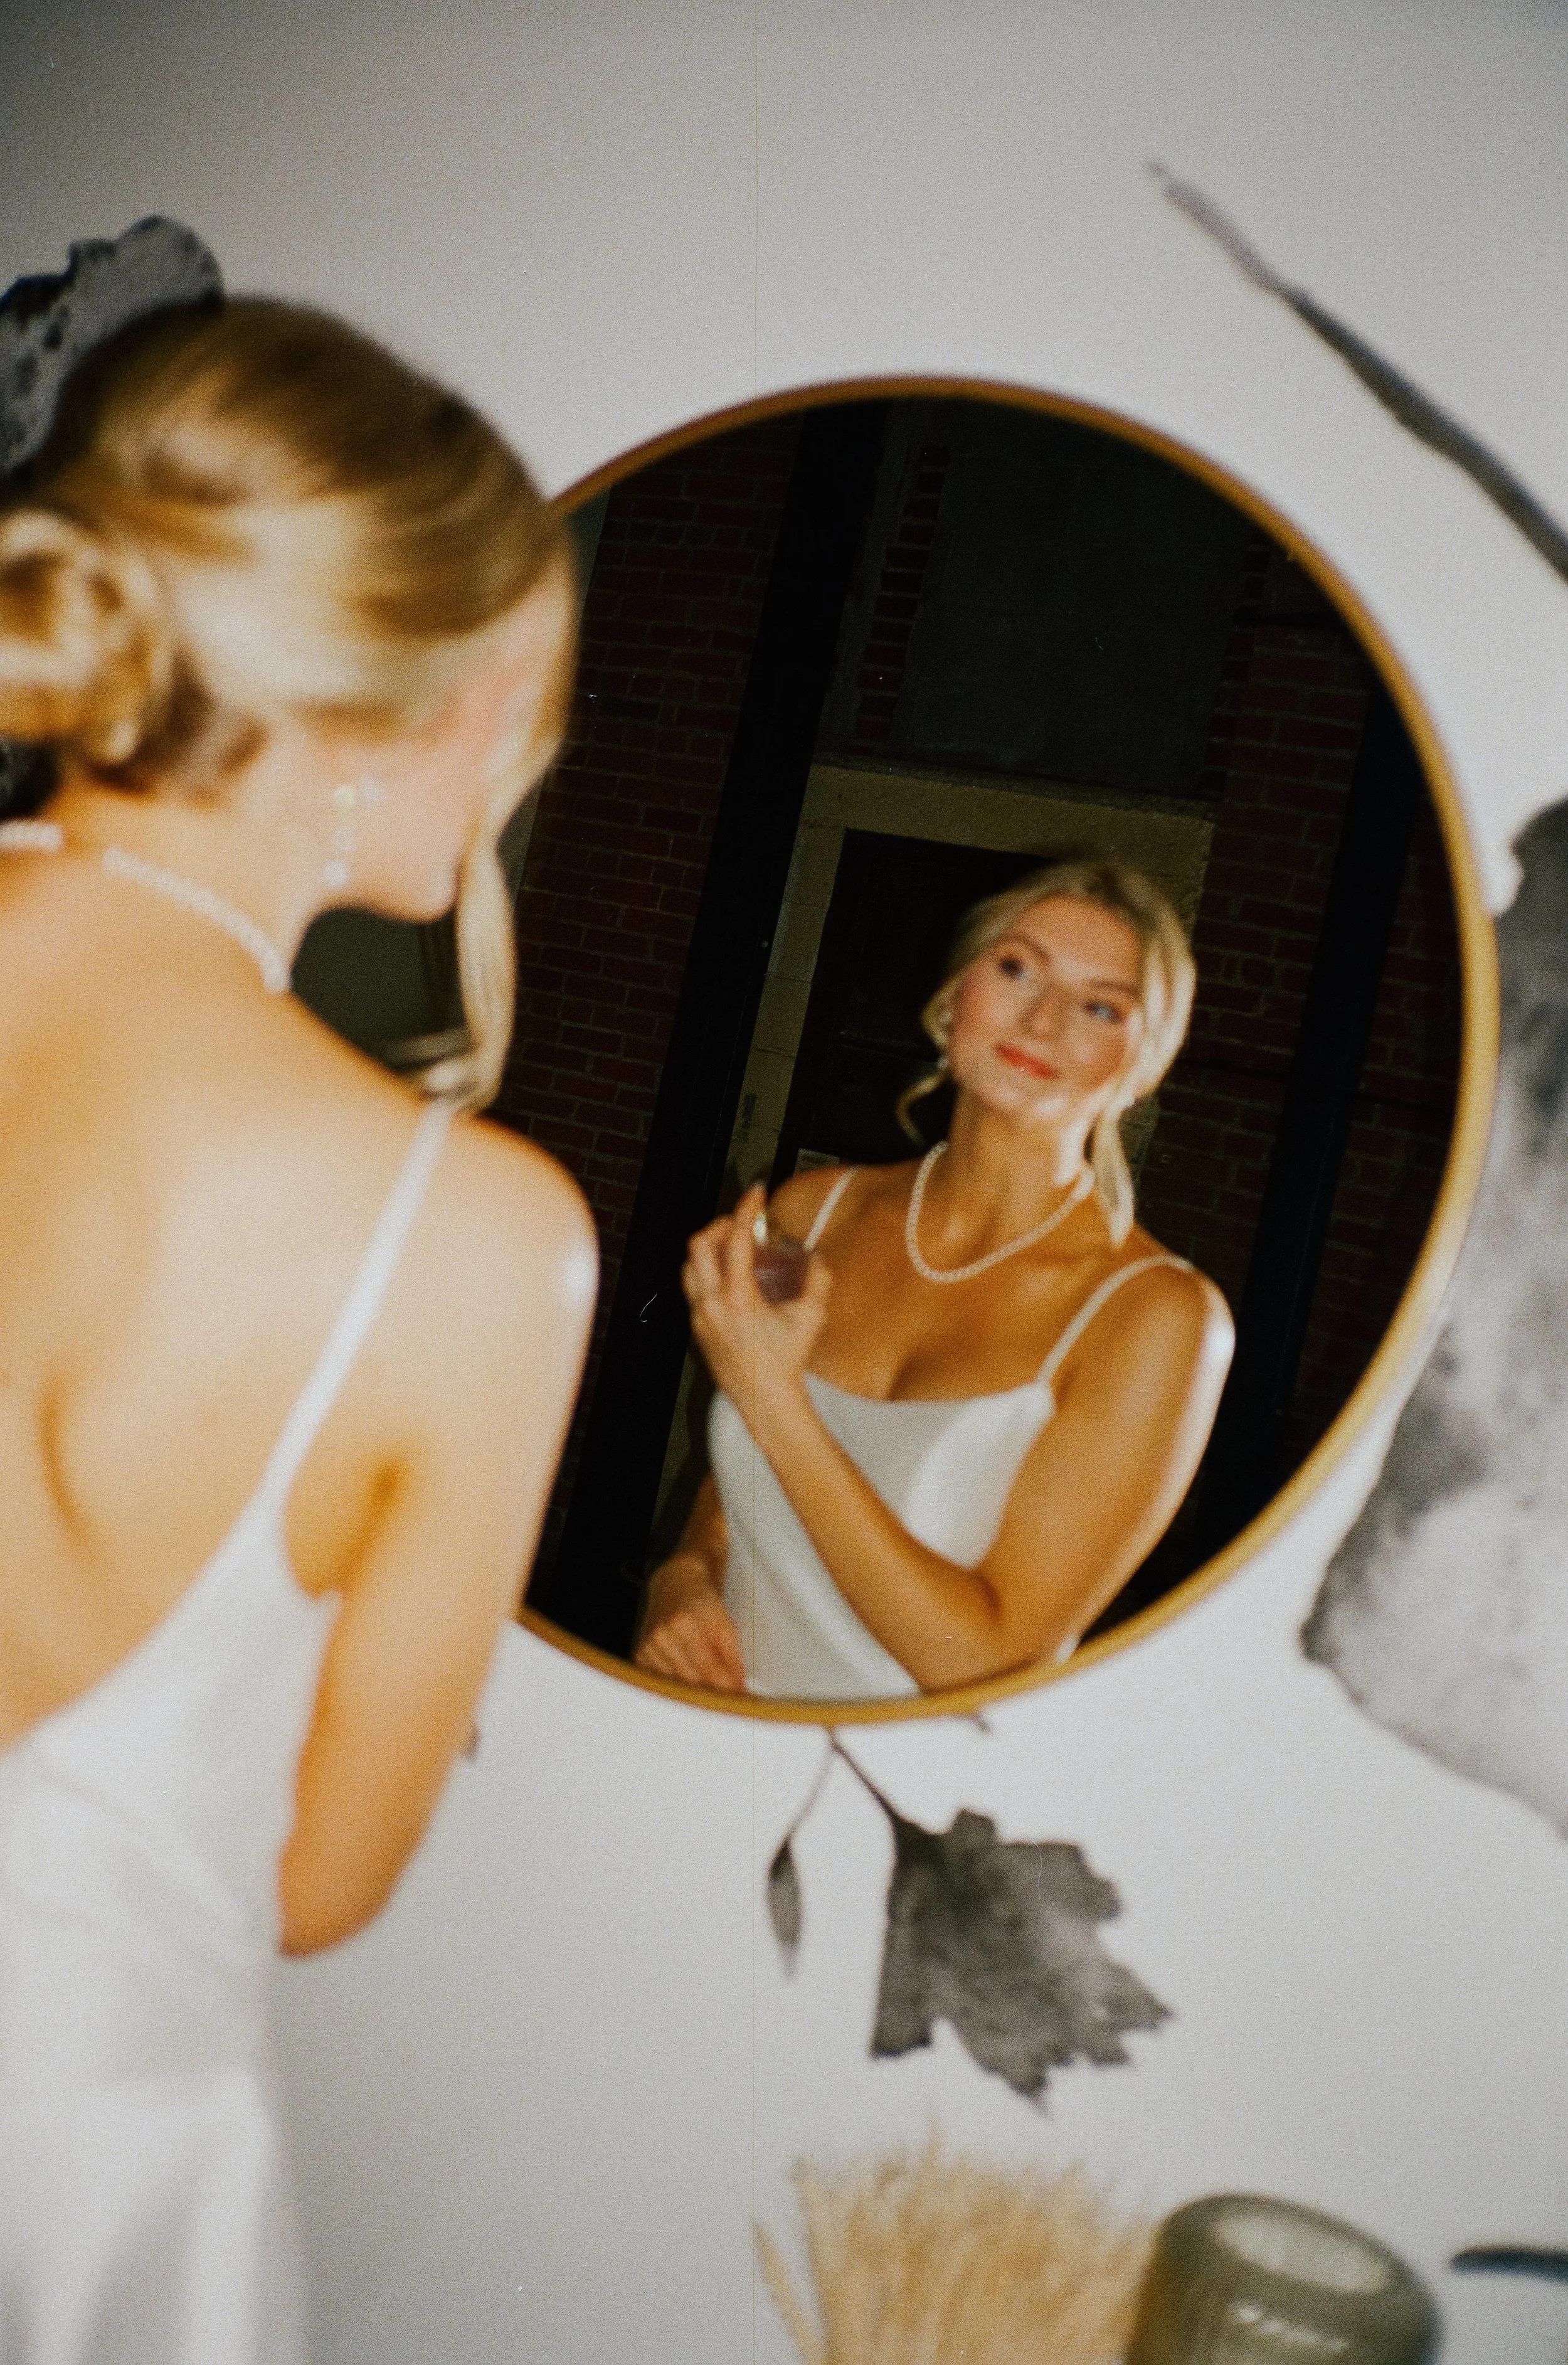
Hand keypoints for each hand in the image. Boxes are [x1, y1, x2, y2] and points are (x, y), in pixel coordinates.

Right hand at [635, 1557, 746, 1690]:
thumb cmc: (703, 1604)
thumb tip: (738, 1689)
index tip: (739, 1701)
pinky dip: (676, 1685)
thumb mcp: (725, 1624)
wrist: (674, 1585)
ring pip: (675, 1686)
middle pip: (690, 1681)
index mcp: (684, 1624)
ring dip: (693, 1693)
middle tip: (726, 1702)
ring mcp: (647, 1646)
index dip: (726, 1688)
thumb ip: (733, 1657)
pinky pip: (661, 1682)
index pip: (708, 1668)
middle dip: (711, 1694)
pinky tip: (687, 1680)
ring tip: (709, 1692)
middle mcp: (661, 1636)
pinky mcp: (639, 1655)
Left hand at [682, 1184, 830, 1432]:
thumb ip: (818, 1280)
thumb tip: (817, 1257)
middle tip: (742, 1223)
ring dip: (708, 1248)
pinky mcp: (697, 1328)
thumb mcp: (811, 1317)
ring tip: (733, 1247)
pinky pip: (693, 1288)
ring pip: (689, 1265)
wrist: (764, 1399)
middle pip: (699, 1245)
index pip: (736, 1240)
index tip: (756, 1194)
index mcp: (738, 1297)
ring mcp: (700, 1316)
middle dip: (720, 1225)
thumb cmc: (787, 1362)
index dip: (746, 1209)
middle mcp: (712, 1303)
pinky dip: (707, 1271)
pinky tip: (730, 1277)